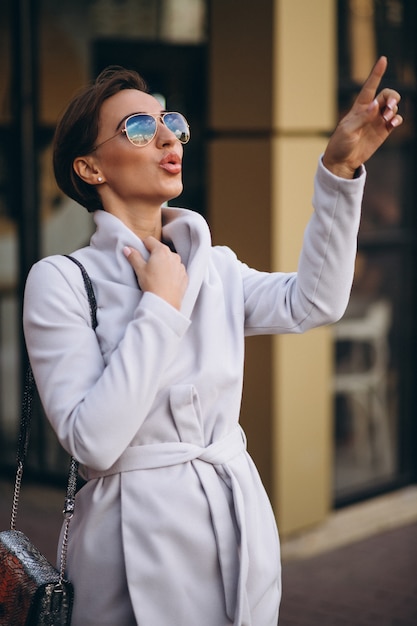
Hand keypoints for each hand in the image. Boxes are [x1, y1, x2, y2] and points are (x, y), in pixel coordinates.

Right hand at [123, 237, 187, 309]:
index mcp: (161, 251)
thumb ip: (134, 257)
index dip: (143, 245)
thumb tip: (127, 249)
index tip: (139, 252)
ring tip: (156, 275)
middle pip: (161, 250)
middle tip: (146, 266)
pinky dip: (171, 273)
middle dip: (153, 255)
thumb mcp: (140, 270)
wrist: (165, 302)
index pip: (150, 240)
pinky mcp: (184, 276)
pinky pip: (176, 270)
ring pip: (170, 260)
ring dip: (163, 263)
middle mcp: (173, 255)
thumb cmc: (152, 285)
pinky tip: (165, 281)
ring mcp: (180, 266)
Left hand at [323, 56, 402, 178]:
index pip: (369, 87)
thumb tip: (376, 105)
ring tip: (388, 118)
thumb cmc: (340, 143)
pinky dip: (397, 119)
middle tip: (390, 107)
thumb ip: (362, 118)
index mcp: (359, 107)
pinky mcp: (383, 131)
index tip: (383, 59)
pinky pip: (395, 120)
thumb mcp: (348, 130)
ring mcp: (378, 120)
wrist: (343, 161)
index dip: (376, 73)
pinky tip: (393, 123)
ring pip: (393, 106)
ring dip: (394, 109)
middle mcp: (370, 111)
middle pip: (387, 95)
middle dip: (392, 97)